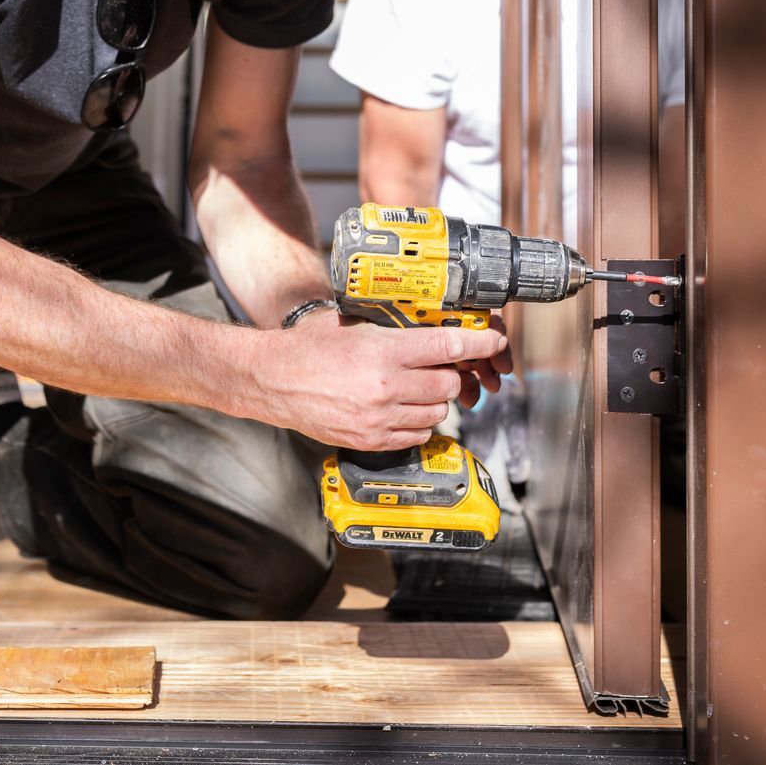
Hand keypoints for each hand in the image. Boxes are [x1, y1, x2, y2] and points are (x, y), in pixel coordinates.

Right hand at [247, 309, 511, 450]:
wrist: (273, 381)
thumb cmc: (307, 349)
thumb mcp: (351, 325)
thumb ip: (392, 329)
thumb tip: (431, 327)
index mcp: (381, 351)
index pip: (446, 348)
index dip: (478, 344)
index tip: (492, 341)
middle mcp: (385, 387)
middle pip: (447, 385)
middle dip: (450, 375)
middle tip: (438, 367)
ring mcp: (380, 418)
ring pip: (437, 413)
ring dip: (435, 401)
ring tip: (416, 389)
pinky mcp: (372, 440)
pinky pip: (417, 435)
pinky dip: (418, 423)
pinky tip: (402, 409)